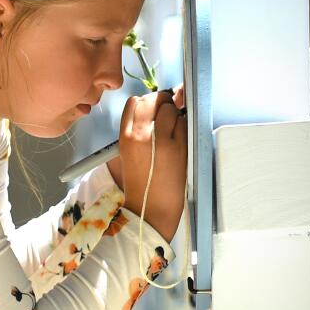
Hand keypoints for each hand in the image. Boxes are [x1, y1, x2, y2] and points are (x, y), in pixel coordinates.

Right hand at [113, 83, 186, 241]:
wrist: (150, 210)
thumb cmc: (141, 184)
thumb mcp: (128, 154)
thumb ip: (137, 130)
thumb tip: (158, 107)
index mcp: (125, 136)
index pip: (135, 102)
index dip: (147, 104)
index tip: (153, 112)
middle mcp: (141, 135)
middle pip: (153, 99)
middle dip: (162, 103)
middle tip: (167, 115)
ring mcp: (161, 140)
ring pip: (170, 108)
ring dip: (174, 115)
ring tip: (172, 133)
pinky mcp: (179, 147)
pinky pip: (183, 123)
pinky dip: (183, 128)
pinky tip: (179, 142)